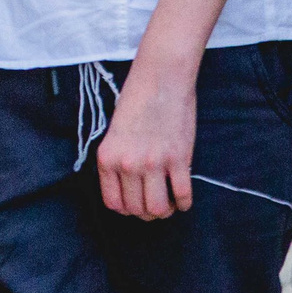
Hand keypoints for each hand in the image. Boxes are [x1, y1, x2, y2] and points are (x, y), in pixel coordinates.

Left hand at [96, 58, 195, 218]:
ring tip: (168, 203)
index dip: (126, 209)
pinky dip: (184, 203)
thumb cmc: (136, 101)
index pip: (113, 203)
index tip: (135, 205)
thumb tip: (129, 189)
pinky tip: (183, 198)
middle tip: (155, 205)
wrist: (160, 79)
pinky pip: (182, 195)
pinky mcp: (178, 159)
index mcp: (108, 158)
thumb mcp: (115, 133)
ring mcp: (153, 163)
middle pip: (136, 209)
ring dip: (164, 211)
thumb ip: (118, 161)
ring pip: (157, 209)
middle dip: (146, 213)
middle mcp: (127, 164)